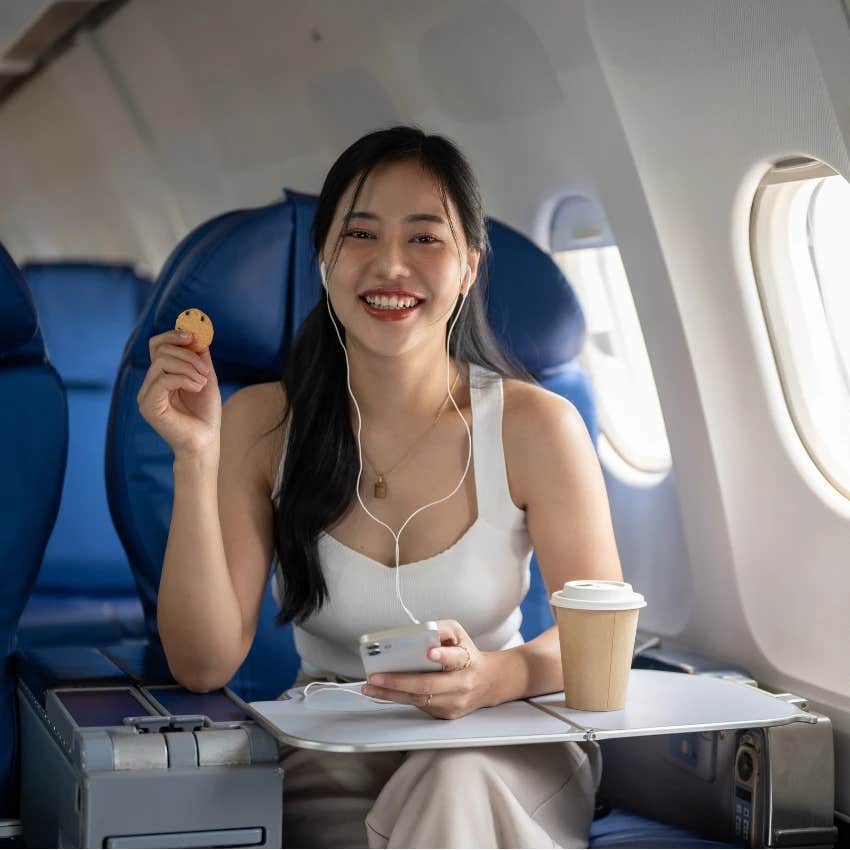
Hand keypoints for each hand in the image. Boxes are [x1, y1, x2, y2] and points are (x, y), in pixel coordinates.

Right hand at [137, 330, 221, 457]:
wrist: (205, 442)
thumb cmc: (206, 414)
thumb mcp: (206, 378)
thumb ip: (200, 358)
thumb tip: (197, 334)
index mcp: (161, 376)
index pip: (157, 346)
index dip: (172, 336)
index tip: (192, 336)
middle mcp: (150, 384)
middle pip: (160, 351)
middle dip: (187, 355)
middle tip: (205, 370)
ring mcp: (146, 395)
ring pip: (161, 363)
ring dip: (188, 367)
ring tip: (203, 382)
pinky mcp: (148, 406)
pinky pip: (163, 380)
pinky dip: (184, 379)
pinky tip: (198, 387)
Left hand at [361, 619, 498, 719]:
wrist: (487, 682)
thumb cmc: (467, 654)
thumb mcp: (459, 633)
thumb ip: (441, 629)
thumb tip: (420, 631)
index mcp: (467, 660)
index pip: (456, 658)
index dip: (443, 656)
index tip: (430, 652)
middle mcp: (461, 684)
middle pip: (428, 684)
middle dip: (399, 681)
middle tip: (377, 676)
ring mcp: (453, 702)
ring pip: (419, 699)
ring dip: (391, 694)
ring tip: (371, 687)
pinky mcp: (445, 714)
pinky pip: (419, 706)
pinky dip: (399, 698)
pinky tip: (383, 693)